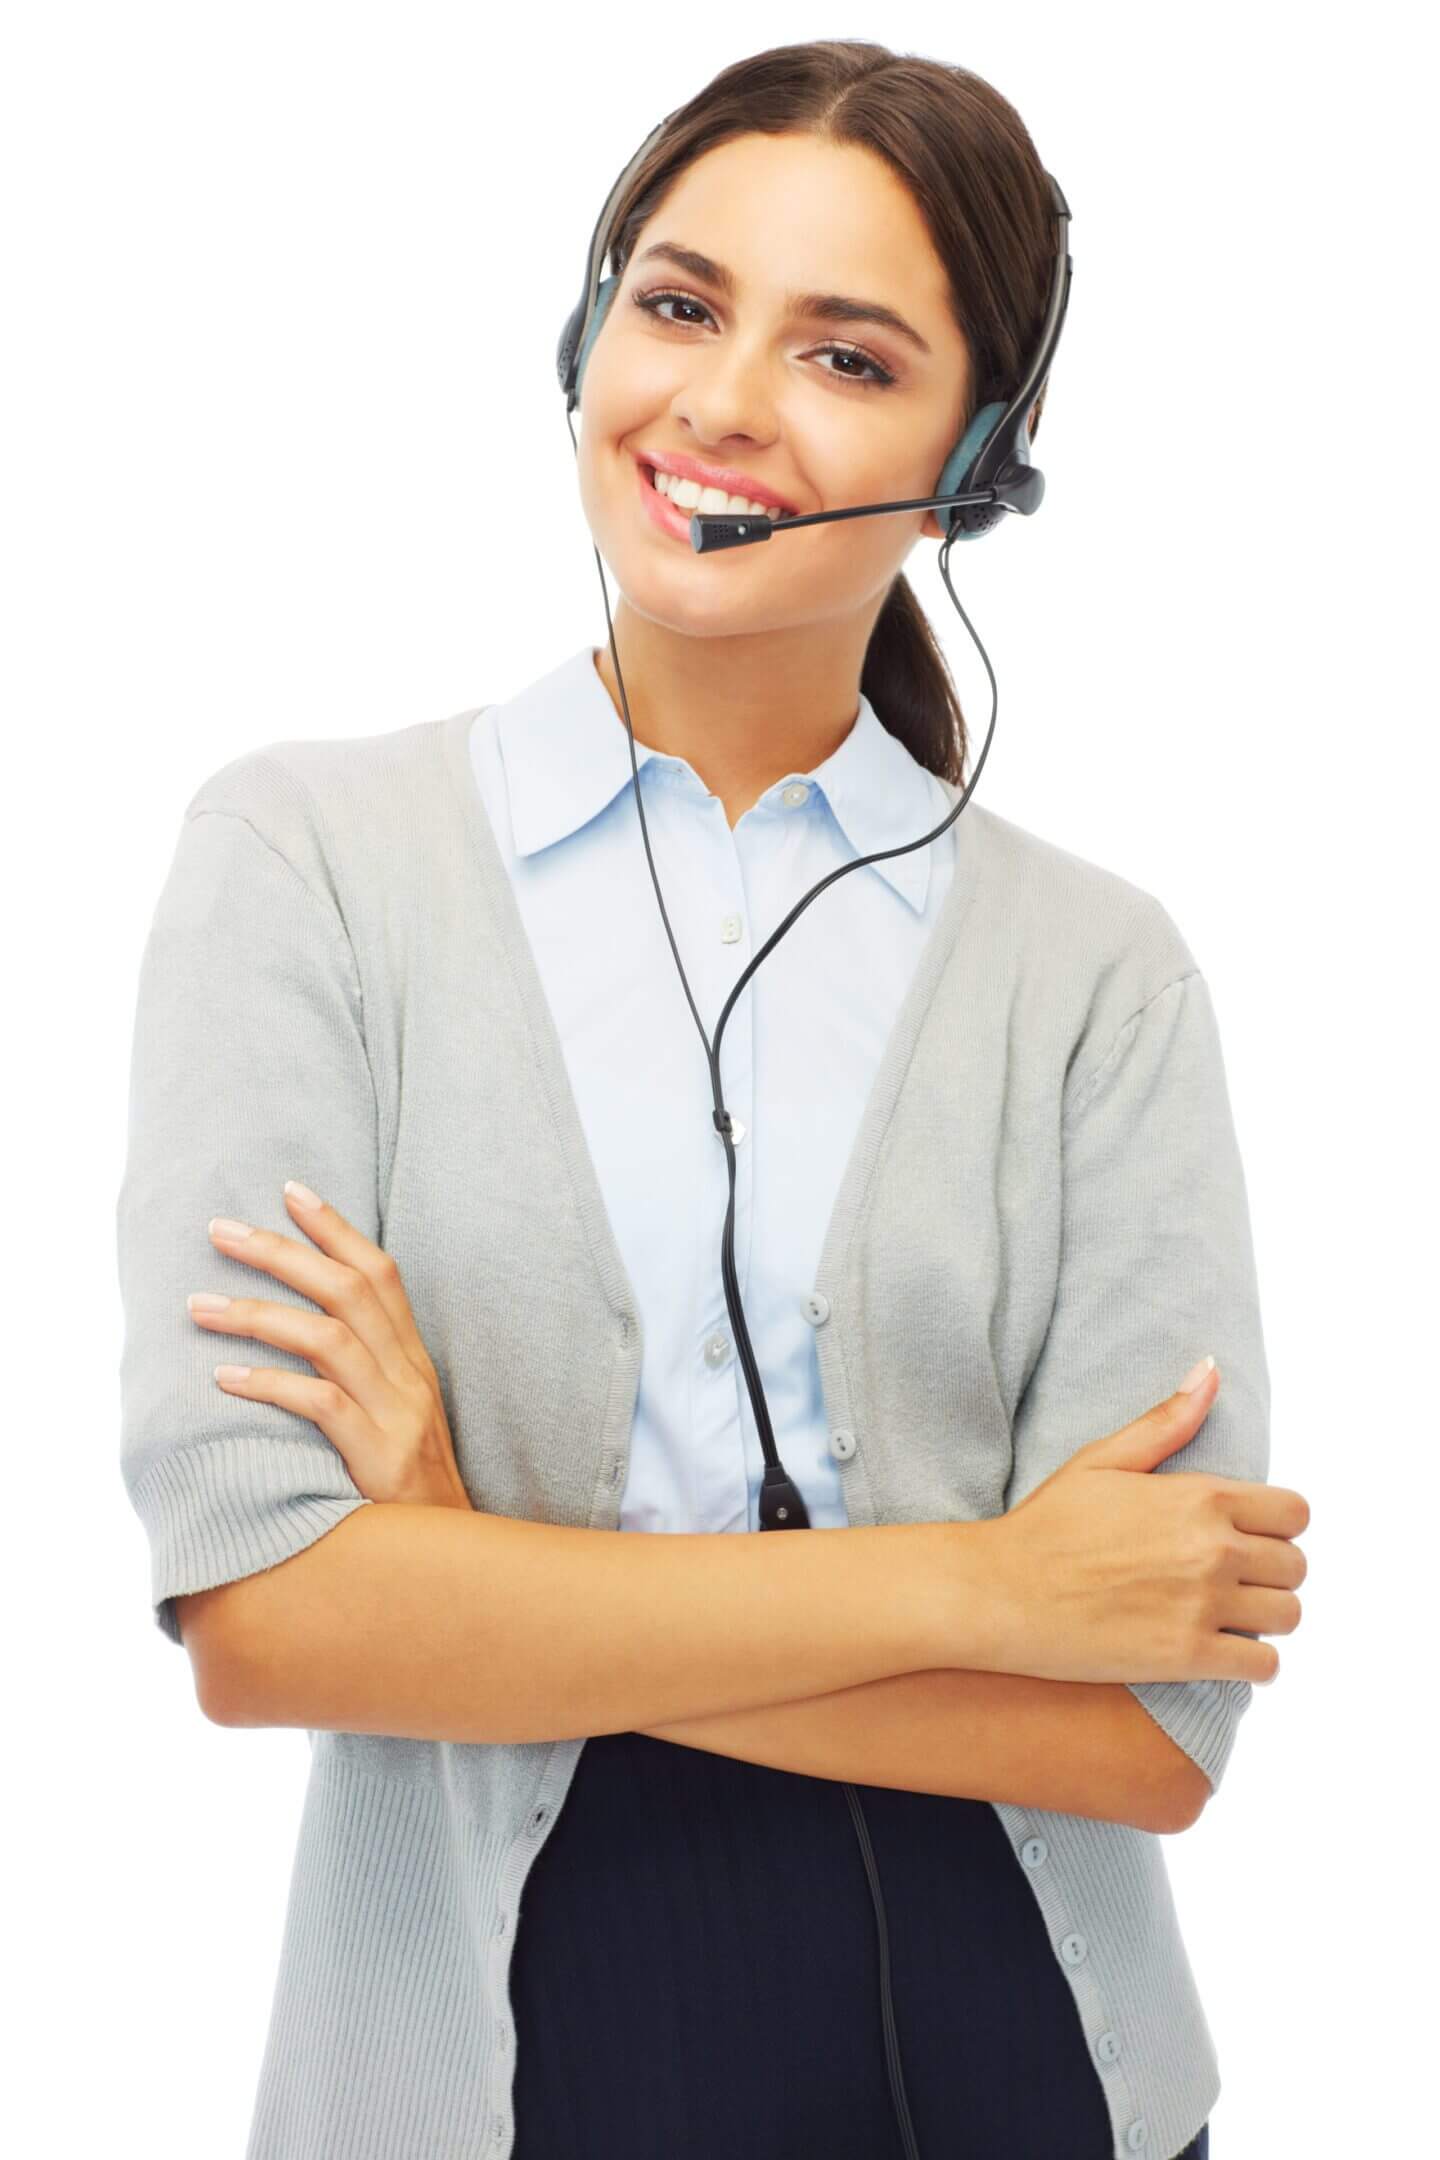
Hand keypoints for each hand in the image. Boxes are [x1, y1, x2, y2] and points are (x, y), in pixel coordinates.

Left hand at [187, 1180, 472, 1511]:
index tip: (290, 1191)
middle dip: (281, 1252)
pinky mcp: (380, 1457)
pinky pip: (320, 1405)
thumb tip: (296, 1331)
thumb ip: (360, 1374)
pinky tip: (225, 1378)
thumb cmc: (406, 1491)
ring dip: (257, 1314)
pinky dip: (270, 1385)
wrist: (452, 1560)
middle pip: (348, 1291)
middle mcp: (409, 1376)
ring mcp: (398, 1415)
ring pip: (329, 1339)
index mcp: (413, 1360)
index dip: (336, 1228)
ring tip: (198, 1306)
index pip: (380, 1274)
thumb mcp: (396, 1418)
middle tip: (220, 1230)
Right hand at [967, 1362, 1308, 1688]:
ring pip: (1288, 1616)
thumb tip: (1211, 1370)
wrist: (1000, 1592)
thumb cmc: (1047, 1524)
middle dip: (1273, 1571)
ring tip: (1233, 1615)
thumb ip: (1168, 1420)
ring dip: (1267, 1616)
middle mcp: (1213, 1550)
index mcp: (1201, 1497)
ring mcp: (1203, 1606)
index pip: (1295, 1513)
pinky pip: (1265, 1665)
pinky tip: (1225, 1651)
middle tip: (1235, 1579)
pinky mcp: (1188, 1657)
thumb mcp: (1103, 1459)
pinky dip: (1254, 1661)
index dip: (1278, 1525)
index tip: (1250, 1535)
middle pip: (1296, 1566)